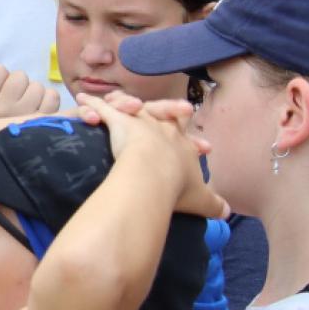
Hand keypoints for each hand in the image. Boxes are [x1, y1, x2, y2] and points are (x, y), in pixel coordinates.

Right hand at [0, 63, 61, 120]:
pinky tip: (39, 110)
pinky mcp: (47, 122)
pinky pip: (52, 96)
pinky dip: (48, 100)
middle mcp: (4, 110)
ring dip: (34, 94)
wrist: (5, 158)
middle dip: (18, 86)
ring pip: (37, 86)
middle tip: (14, 101)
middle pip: (19, 76)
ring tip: (27, 108)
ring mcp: (27, 116)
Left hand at [76, 93, 226, 220]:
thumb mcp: (202, 200)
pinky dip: (91, 103)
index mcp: (182, 145)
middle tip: (159, 112)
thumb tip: (227, 213)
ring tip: (118, 101)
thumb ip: (214, 205)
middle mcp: (164, 128)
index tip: (201, 145)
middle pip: (164, 113)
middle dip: (164, 110)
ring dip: (125, 103)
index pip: (189, 137)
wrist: (154, 175)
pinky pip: (103, 108)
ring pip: (134, 106)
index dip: (193, 139)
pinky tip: (81, 97)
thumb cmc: (176, 188)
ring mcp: (141, 121)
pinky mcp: (120, 120)